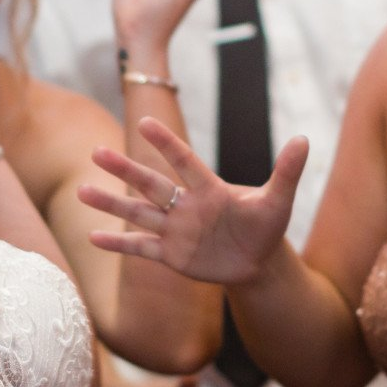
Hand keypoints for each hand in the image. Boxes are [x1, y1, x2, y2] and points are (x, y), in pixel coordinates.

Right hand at [81, 116, 305, 285]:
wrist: (257, 262)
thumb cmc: (266, 226)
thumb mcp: (278, 201)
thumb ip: (287, 172)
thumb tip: (304, 139)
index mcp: (209, 188)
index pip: (184, 162)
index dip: (166, 144)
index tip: (144, 124)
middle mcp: (185, 205)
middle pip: (151, 184)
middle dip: (125, 169)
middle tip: (97, 151)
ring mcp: (175, 230)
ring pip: (138, 213)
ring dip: (111, 203)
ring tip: (82, 189)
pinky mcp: (171, 255)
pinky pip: (141, 248)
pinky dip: (118, 243)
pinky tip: (92, 236)